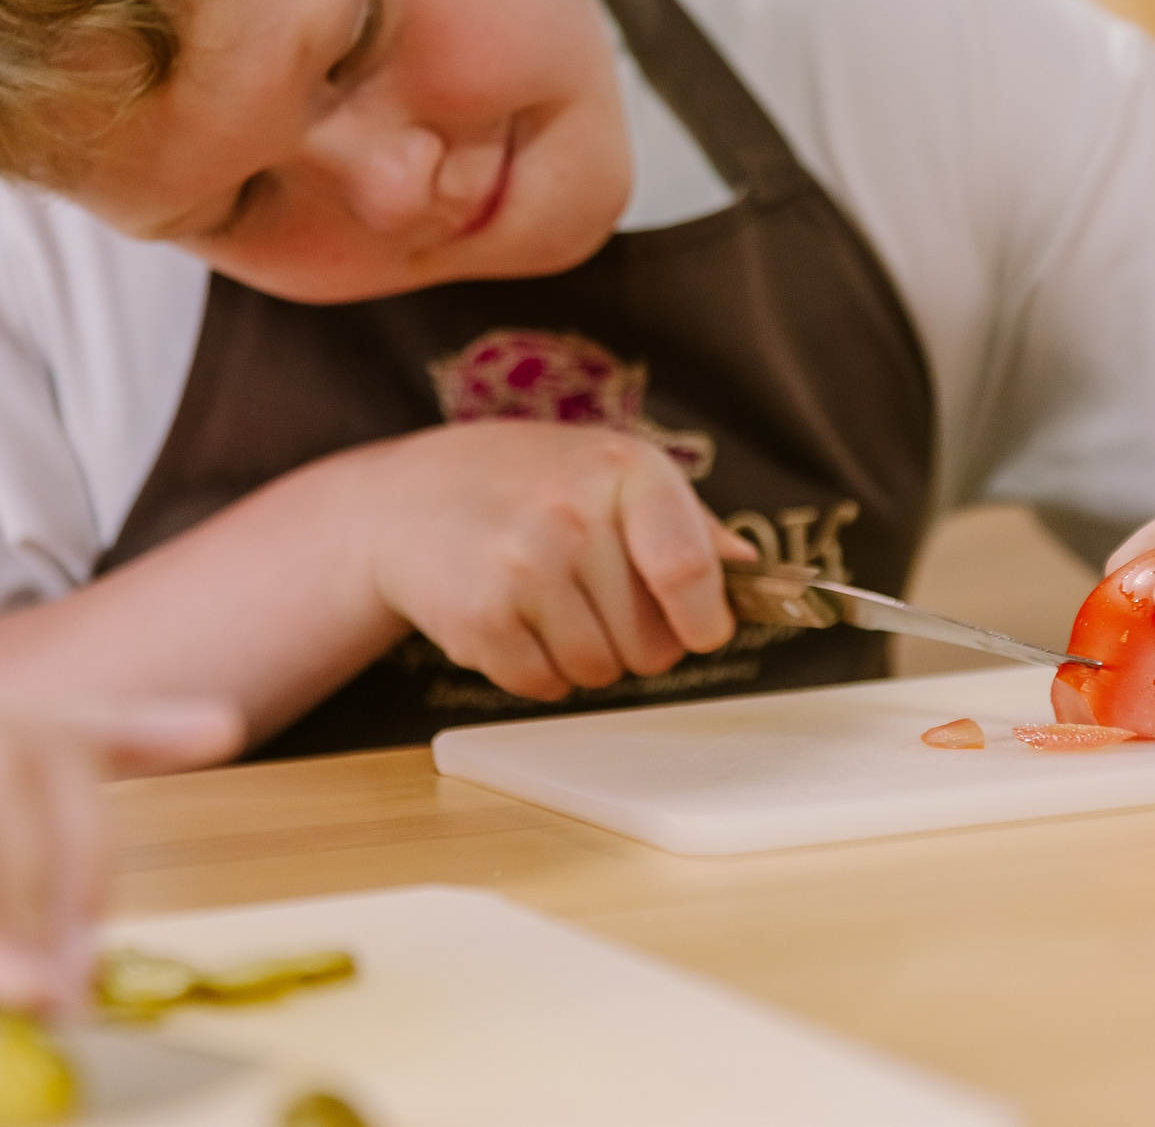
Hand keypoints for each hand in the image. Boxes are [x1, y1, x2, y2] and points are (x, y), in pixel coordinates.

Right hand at [328, 421, 744, 701]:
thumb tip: (752, 569)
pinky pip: (544, 685)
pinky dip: (536, 670)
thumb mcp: (608, 471)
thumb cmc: (523, 484)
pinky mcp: (480, 618)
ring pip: (600, 671)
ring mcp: (522, 567)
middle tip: (593, 600)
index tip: (700, 629)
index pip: (691, 569)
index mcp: (625, 469)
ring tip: (547, 603)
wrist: (403, 499)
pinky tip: (511, 620)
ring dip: (583, 657)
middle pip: (652, 641)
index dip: (705, 618)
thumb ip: (684, 523)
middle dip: (635, 640)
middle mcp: (573, 513)